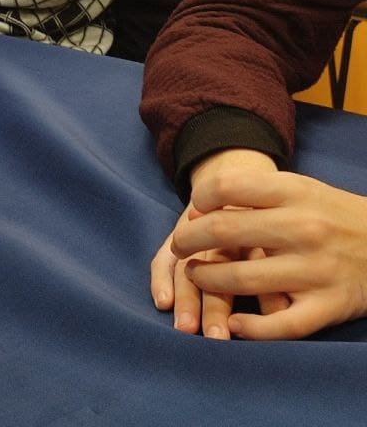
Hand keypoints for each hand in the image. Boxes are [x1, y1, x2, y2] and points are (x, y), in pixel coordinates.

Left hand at [172, 164, 366, 338]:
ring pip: (244, 280)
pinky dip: (251, 328)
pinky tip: (234, 322)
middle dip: (190, 241)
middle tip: (181, 247)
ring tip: (196, 276)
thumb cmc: (332, 215)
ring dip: (208, 280)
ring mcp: (316, 270)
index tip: (193, 211)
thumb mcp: (301, 189)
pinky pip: (281, 325)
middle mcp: (304, 229)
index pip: (229, 186)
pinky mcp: (328, 307)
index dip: (200, 198)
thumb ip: (256, 194)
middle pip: (227, 232)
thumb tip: (201, 208)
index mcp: (295, 192)